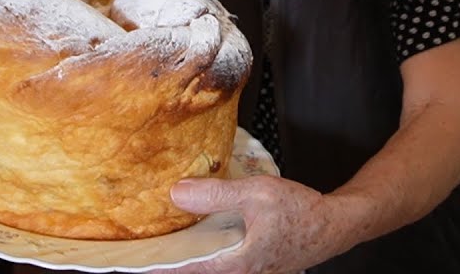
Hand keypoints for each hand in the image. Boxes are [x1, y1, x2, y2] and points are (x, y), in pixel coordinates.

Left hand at [148, 175, 345, 273]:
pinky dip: (199, 248)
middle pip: (189, 270)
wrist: (335, 226)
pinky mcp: (250, 263)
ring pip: (203, 265)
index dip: (152, 265)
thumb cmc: (301, 211)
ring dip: (182, 253)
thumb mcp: (257, 194)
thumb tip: (176, 194)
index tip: (125, 260)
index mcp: (233, 264)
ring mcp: (244, 271)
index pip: (181, 270)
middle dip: (162, 258)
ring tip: (157, 235)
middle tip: (135, 243)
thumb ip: (216, 195)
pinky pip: (216, 259)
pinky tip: (192, 230)